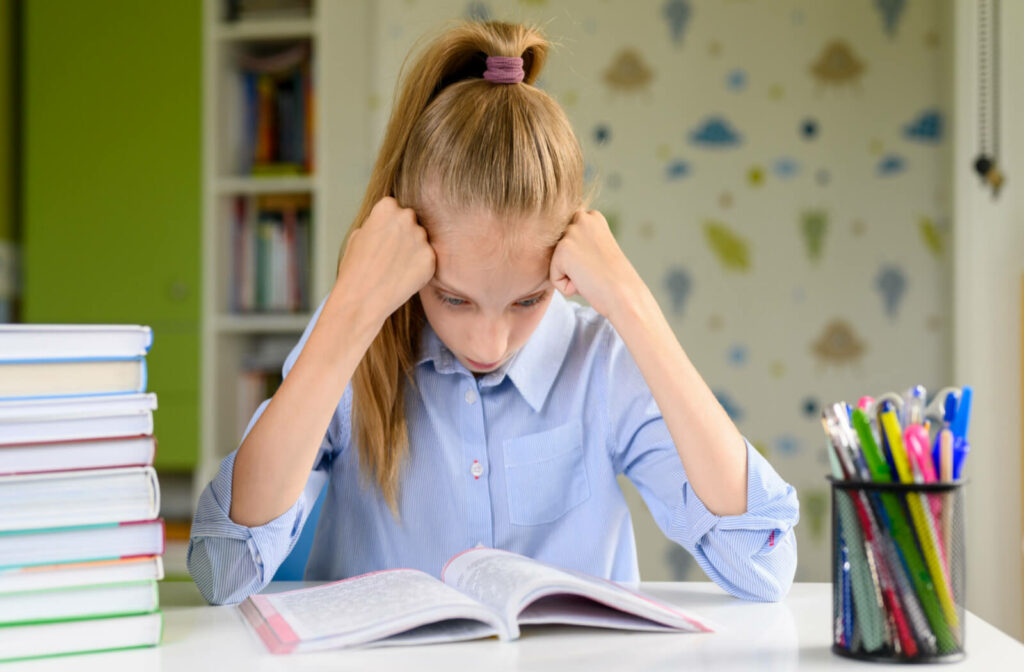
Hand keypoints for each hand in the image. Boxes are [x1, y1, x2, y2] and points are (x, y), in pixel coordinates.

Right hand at [333, 196, 435, 327]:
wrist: (360, 299)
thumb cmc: (354, 269)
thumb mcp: (358, 235)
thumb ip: (378, 224)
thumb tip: (389, 223)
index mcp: (386, 207)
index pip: (395, 209)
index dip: (389, 226)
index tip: (383, 239)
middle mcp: (406, 217)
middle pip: (411, 222)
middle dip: (404, 235)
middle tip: (390, 256)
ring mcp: (420, 237)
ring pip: (421, 241)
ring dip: (413, 252)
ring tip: (394, 269)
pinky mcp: (430, 258)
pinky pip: (427, 260)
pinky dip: (419, 268)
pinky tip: (402, 278)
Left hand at [548, 209, 645, 320]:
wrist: (625, 295)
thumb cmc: (614, 280)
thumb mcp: (598, 251)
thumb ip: (580, 244)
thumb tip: (557, 247)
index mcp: (592, 217)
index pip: (568, 242)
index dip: (581, 259)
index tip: (600, 263)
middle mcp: (581, 218)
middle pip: (559, 251)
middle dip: (574, 266)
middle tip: (596, 270)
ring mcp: (571, 233)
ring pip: (556, 264)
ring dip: (571, 276)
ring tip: (592, 276)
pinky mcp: (562, 250)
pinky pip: (554, 277)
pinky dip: (567, 287)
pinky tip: (585, 282)